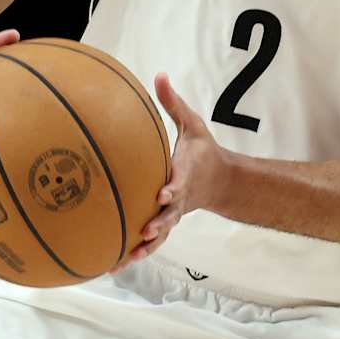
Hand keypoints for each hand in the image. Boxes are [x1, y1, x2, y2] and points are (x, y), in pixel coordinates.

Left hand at [127, 73, 229, 263]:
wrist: (222, 181)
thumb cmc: (203, 150)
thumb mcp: (193, 124)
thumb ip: (173, 103)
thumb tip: (159, 74)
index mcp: (186, 173)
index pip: (180, 181)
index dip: (172, 188)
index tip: (162, 193)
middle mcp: (180, 198)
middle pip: (171, 214)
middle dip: (161, 223)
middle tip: (147, 231)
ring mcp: (175, 214)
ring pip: (161, 234)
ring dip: (145, 247)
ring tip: (126, 259)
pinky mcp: (168, 223)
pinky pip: (153, 241)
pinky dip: (137, 253)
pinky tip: (117, 264)